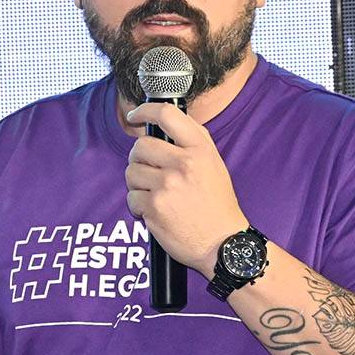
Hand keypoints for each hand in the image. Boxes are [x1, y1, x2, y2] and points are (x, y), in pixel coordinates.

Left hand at [124, 102, 248, 275]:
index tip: (136, 116)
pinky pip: (131, 197)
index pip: (167, 115)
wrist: (223, 244)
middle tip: (148, 171)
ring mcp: (167, 185)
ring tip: (155, 195)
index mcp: (200, 149)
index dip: (145, 111)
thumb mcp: (214, 164)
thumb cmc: (218, 206)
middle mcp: (183, 164)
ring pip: (131, 172)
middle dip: (139, 159)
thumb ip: (192, 142)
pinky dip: (137, 206)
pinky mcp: (154, 207)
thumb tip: (164, 123)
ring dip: (137, 183)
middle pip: (140, 146)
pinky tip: (153, 212)